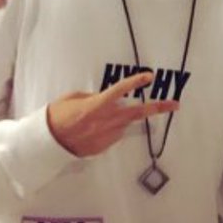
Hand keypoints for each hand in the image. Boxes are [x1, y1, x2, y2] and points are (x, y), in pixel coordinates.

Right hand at [46, 73, 179, 157]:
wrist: (48, 142)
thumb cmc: (58, 115)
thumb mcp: (74, 98)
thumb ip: (94, 97)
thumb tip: (105, 99)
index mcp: (98, 105)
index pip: (121, 90)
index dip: (136, 82)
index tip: (149, 76)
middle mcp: (107, 120)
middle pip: (138, 113)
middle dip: (158, 107)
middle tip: (174, 104)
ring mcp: (108, 135)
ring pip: (122, 124)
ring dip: (117, 119)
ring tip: (94, 120)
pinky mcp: (105, 146)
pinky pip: (112, 134)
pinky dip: (107, 130)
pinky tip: (91, 131)